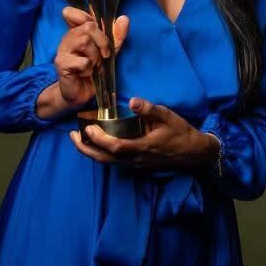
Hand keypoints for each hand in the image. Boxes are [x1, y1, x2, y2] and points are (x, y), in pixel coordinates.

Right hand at [55, 7, 128, 108]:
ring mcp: (63, 50)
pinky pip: (82, 61)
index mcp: (77, 32)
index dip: (84, 16)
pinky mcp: (61, 64)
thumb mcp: (109, 52)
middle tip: (105, 55)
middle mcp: (68, 38)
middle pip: (88, 26)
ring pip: (84, 42)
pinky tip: (86, 73)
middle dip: (103, 41)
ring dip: (96, 57)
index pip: (72, 13)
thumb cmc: (93, 71)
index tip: (97, 29)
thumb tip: (124, 18)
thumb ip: (116, 37)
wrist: (80, 93)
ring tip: (95, 66)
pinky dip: (89, 69)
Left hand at [68, 97, 217, 170]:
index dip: (98, 139)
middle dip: (85, 149)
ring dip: (91, 152)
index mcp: (142, 147)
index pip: (114, 147)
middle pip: (104, 159)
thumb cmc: (180, 132)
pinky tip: (96, 144)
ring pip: (107, 162)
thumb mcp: (168, 116)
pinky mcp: (137, 164)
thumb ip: (150, 109)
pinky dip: (101, 154)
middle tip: (71, 135)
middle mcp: (135, 159)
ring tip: (78, 139)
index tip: (87, 128)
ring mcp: (135, 164)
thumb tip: (132, 101)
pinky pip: (113, 161)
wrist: (194, 152)